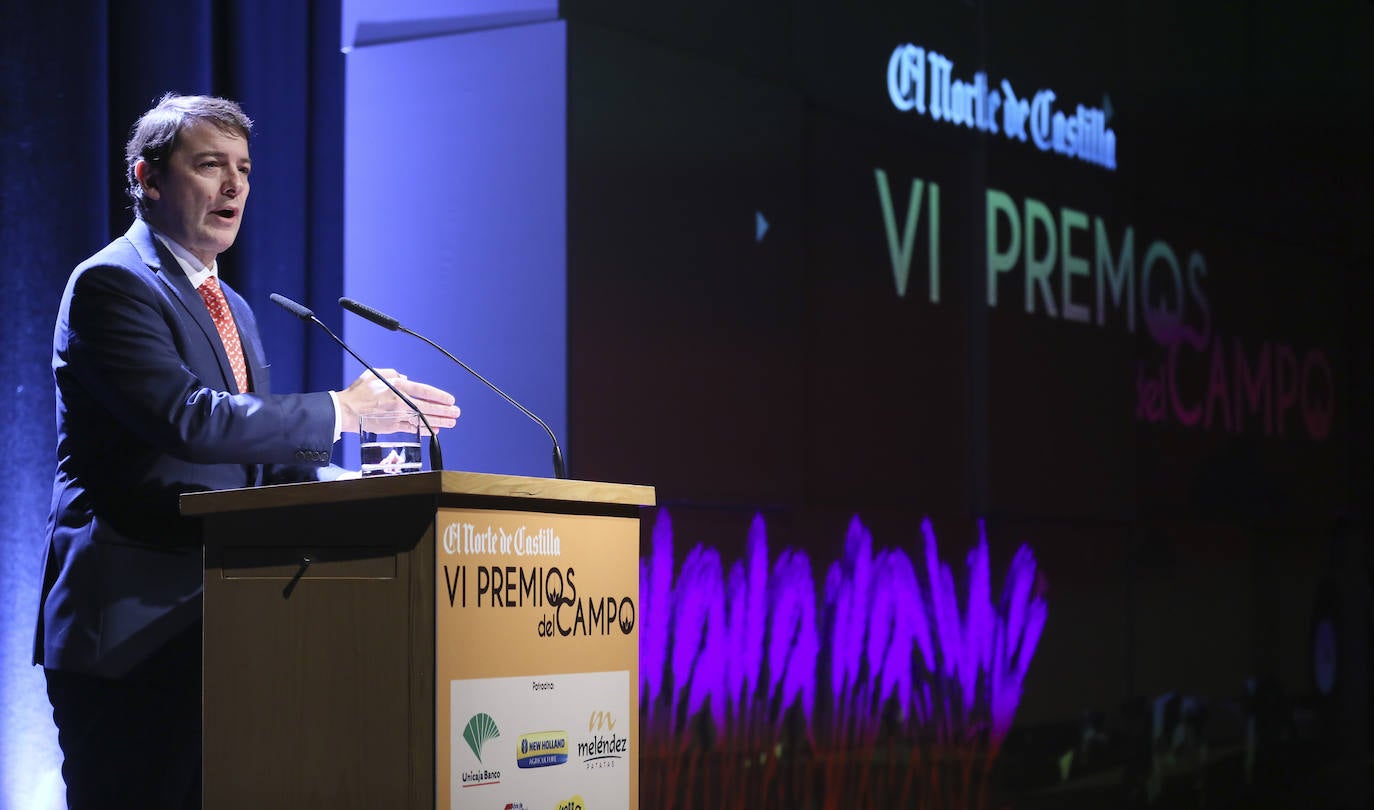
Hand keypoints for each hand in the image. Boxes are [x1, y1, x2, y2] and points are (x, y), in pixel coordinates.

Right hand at [335, 368, 460, 432]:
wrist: (346, 411)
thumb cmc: (359, 392)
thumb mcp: (375, 374)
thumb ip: (394, 374)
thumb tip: (407, 379)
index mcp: (397, 387)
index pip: (424, 391)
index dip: (439, 396)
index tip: (450, 400)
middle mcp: (400, 402)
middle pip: (428, 407)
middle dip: (445, 411)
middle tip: (457, 412)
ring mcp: (397, 416)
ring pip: (423, 419)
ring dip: (439, 421)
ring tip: (452, 422)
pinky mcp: (393, 426)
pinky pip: (413, 428)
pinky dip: (424, 429)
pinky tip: (435, 430)